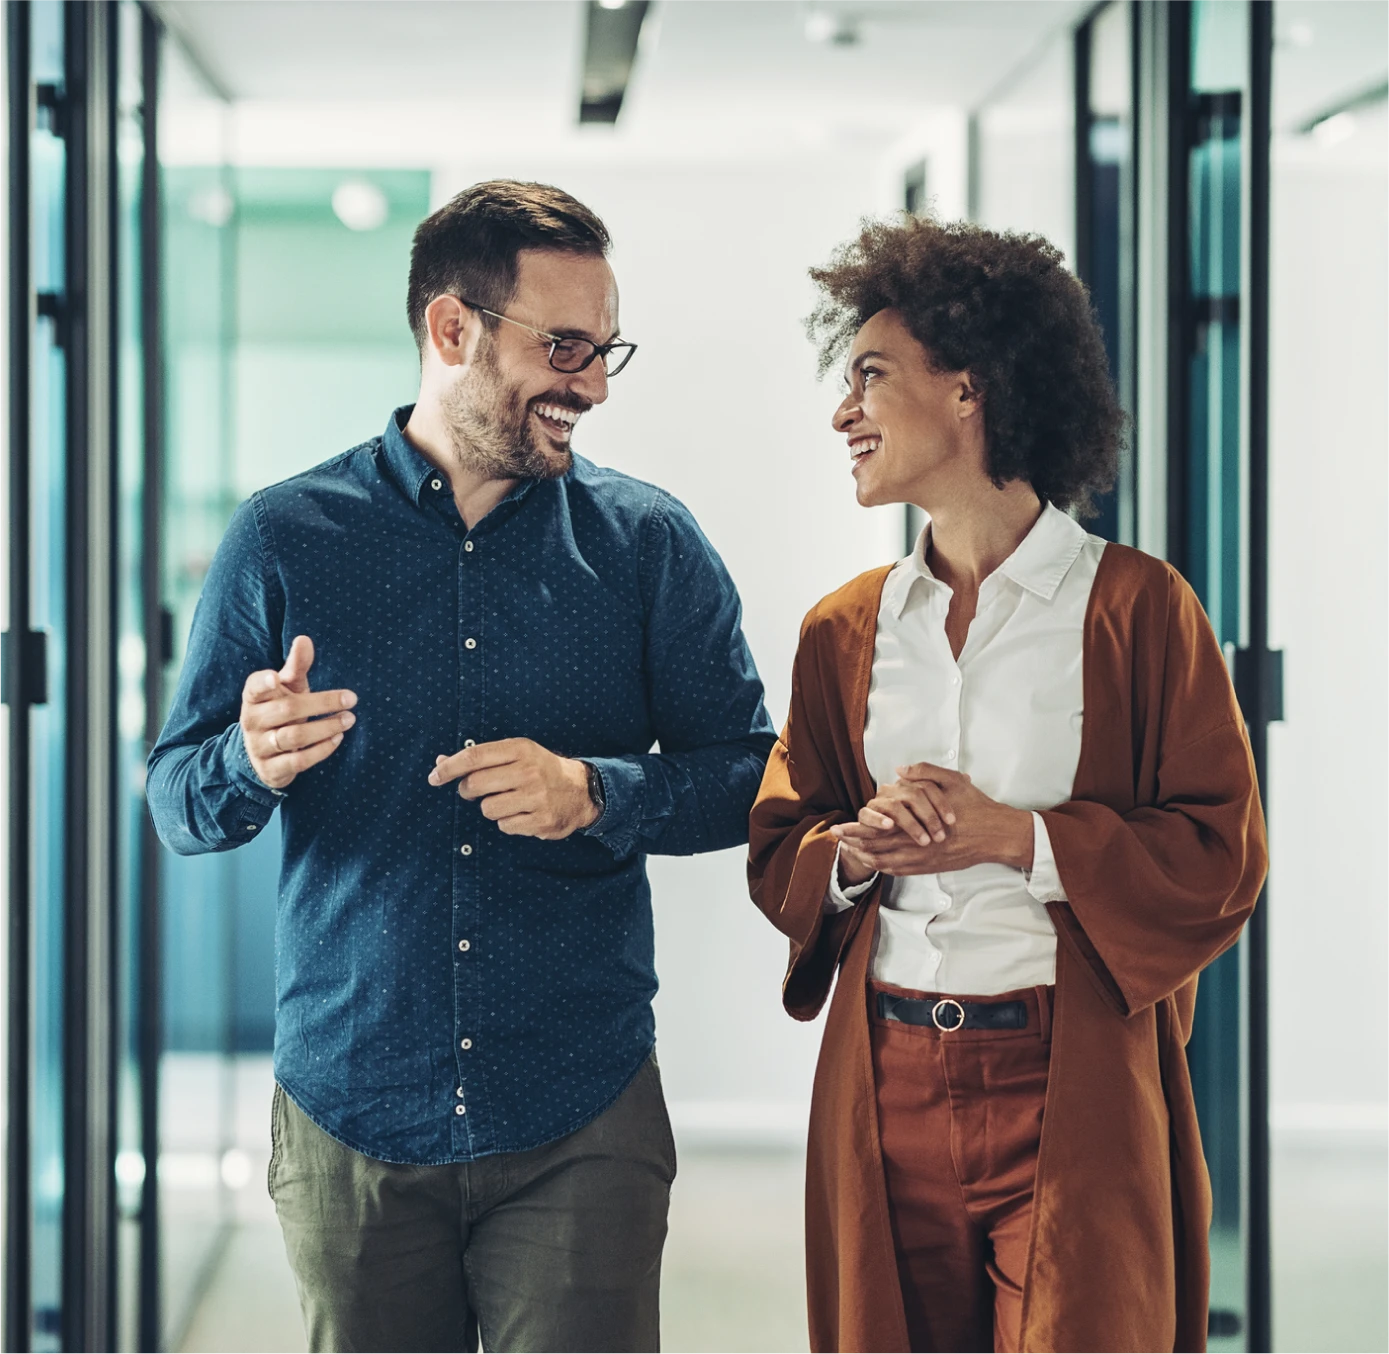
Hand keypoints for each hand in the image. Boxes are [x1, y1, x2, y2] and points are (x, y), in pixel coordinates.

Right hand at [239, 636, 357, 789]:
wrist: (263, 754)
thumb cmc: (280, 710)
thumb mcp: (287, 688)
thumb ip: (296, 666)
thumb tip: (304, 639)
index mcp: (254, 698)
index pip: (254, 687)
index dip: (263, 683)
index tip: (276, 678)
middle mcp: (253, 721)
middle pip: (287, 710)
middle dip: (321, 704)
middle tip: (351, 699)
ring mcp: (260, 747)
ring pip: (294, 737)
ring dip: (326, 728)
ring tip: (349, 719)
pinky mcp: (271, 769)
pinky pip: (298, 761)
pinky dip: (321, 750)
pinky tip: (338, 739)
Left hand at [428, 738, 597, 839]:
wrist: (581, 790)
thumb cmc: (540, 769)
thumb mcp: (515, 754)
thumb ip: (480, 758)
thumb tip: (440, 762)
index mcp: (521, 749)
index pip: (474, 756)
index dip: (449, 767)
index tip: (434, 776)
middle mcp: (529, 771)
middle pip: (475, 784)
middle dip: (469, 790)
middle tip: (477, 791)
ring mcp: (536, 797)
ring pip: (487, 809)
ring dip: (491, 808)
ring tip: (509, 801)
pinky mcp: (541, 820)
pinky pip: (504, 825)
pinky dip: (508, 821)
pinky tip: (522, 812)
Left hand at [830, 763, 1034, 876]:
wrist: (998, 835)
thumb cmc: (976, 807)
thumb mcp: (954, 781)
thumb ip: (925, 773)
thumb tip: (899, 770)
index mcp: (919, 824)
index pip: (879, 830)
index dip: (856, 828)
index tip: (837, 826)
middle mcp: (918, 846)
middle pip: (876, 848)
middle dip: (852, 843)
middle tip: (835, 838)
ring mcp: (924, 860)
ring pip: (885, 863)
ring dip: (864, 856)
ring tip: (848, 849)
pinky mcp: (931, 867)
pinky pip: (900, 871)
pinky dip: (882, 866)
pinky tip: (873, 861)